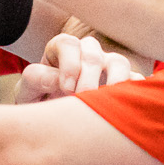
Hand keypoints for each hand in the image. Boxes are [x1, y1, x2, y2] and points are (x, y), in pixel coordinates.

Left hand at [16, 34, 136, 103]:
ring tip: (108, 102)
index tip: (66, 88)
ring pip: (118, 62)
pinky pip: (135, 80)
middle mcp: (86, 54)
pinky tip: (127, 106)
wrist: (53, 121)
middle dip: (89, 75)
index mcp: (61, 50)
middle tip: (83, 98)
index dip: (69, 64)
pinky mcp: (123, 83)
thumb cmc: (39, 101)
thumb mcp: (28, 91)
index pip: (67, 44)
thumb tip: (55, 79)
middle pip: (93, 52)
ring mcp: (107, 67)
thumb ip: (35, 79)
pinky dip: (135, 90)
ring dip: (115, 80)